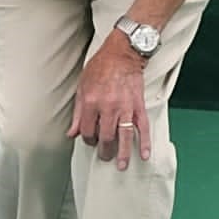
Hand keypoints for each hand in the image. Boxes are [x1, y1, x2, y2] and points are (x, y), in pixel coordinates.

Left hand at [67, 42, 151, 169]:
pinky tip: (145, 154)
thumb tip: (72, 132)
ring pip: (123, 136)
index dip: (87, 139)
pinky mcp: (138, 105)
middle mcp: (108, 107)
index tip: (90, 141)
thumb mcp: (81, 87)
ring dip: (123, 154)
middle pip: (105, 137)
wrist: (122, 53)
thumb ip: (77, 112)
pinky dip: (145, 142)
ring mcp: (125, 107)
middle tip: (104, 156)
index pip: (87, 131)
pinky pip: (142, 127)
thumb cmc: (100, 67)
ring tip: (121, 165)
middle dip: (104, 150)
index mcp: (91, 102)